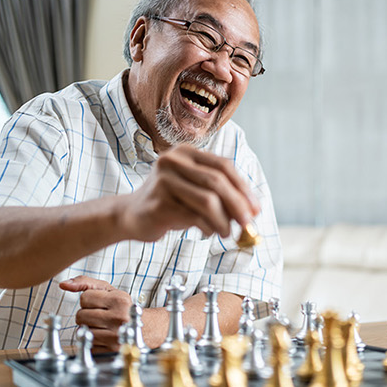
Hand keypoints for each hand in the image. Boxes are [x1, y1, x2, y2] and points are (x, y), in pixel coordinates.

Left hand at [59, 276, 131, 351]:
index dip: (89, 301)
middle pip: (80, 316)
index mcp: (119, 300)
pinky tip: (104, 337)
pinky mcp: (111, 351)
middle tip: (100, 316)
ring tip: (102, 326)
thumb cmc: (123, 308)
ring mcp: (116, 337)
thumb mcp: (109, 291)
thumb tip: (63, 284)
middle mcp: (119, 318)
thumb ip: (85, 283)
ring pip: (82, 331)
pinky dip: (92, 342)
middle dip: (86, 315)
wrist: (147, 329)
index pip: (84, 298)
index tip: (100, 304)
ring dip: (88, 329)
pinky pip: (87, 345)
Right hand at [118, 144, 259, 241]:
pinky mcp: (159, 203)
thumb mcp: (195, 191)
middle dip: (238, 205)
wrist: (130, 215)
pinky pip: (193, 217)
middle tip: (248, 224)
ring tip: (227, 233)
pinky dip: (207, 228)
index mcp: (186, 153)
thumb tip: (252, 211)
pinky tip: (206, 232)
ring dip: (224, 221)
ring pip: (208, 201)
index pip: (223, 165)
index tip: (256, 208)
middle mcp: (173, 161)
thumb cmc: (169, 203)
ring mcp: (163, 181)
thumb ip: (220, 194)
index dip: (243, 188)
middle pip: (217, 182)